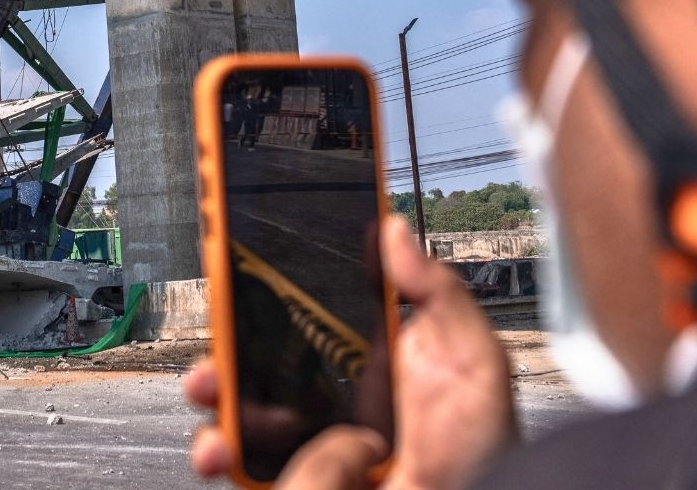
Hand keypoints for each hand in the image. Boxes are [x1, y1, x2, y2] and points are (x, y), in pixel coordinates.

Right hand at [185, 215, 516, 488]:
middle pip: (251, 361)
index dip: (259, 291)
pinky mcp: (295, 480)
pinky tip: (232, 451)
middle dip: (220, 350)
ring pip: (235, 412)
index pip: (299, 313)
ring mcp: (306, 442)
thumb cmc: (481, 454)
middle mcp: (326, 398)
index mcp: (362, 358)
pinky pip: (244, 462)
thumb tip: (392, 230)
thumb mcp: (474, 363)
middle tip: (215, 351)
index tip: (232, 270)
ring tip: (216, 404)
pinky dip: (224, 454)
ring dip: (216, 403)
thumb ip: (439, 293)